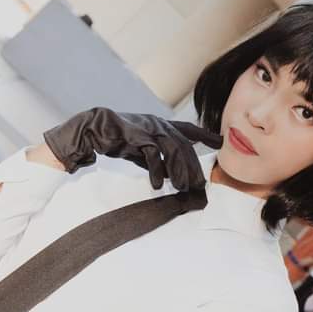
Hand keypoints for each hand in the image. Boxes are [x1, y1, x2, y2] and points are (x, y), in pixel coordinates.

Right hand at [42, 107, 221, 190]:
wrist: (92, 129)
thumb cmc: (118, 139)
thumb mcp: (143, 151)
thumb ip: (159, 160)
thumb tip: (174, 175)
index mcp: (161, 125)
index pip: (189, 130)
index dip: (205, 136)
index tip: (220, 142)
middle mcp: (158, 124)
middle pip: (184, 145)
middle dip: (193, 166)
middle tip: (199, 186)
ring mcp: (148, 128)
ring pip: (173, 148)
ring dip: (180, 170)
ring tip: (184, 188)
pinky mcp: (136, 135)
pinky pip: (152, 154)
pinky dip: (157, 170)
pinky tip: (159, 185)